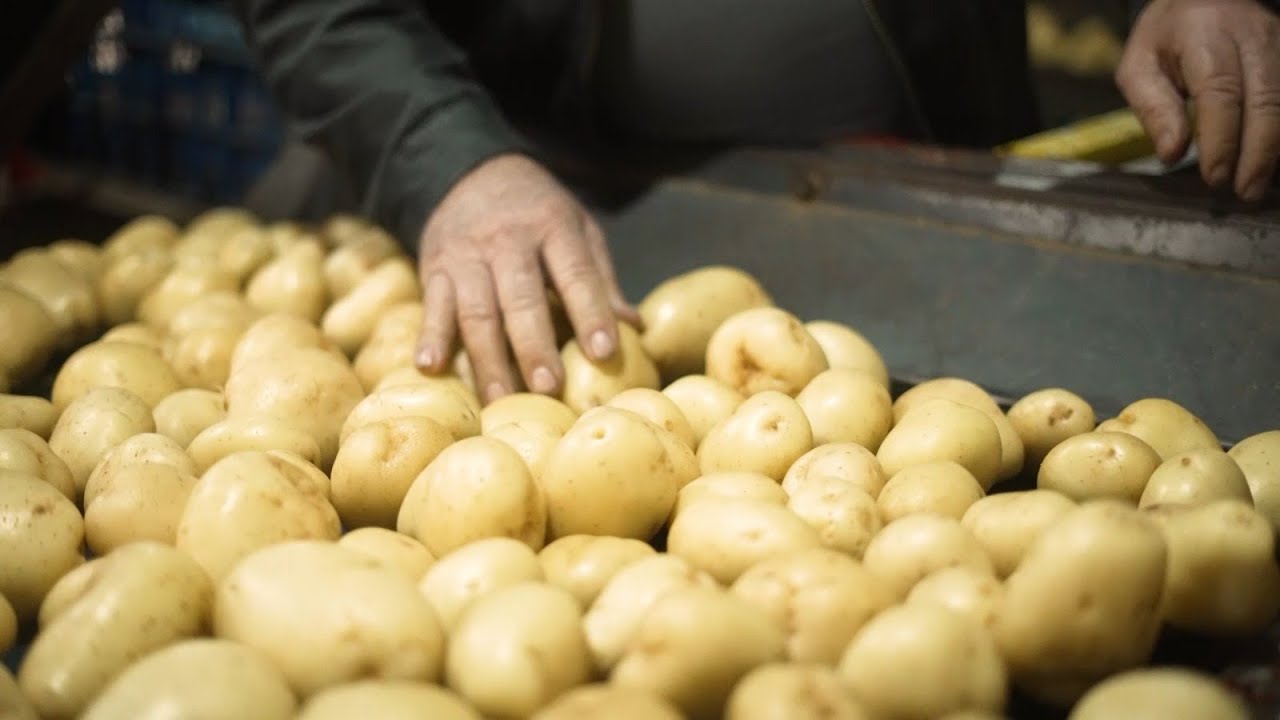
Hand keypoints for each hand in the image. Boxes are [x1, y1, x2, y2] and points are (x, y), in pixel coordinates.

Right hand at [414, 153, 639, 403]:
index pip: (575, 273)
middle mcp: (508, 240)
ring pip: (476, 310)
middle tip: (548, 389)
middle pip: (521, 298)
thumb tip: (636, 327)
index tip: (604, 352)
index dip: (590, 312)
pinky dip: (430, 336)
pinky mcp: (435, 269)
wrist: (472, 173)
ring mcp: (467, 255)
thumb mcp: (577, 229)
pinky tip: (431, 367)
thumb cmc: (539, 215)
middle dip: (534, 345)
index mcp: (554, 227)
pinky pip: (433, 306)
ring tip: (500, 400)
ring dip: (487, 359)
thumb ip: (600, 279)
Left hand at [1116, 0, 1279, 200]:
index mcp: (1204, 34)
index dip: (1222, 139)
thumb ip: (1153, 109)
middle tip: (1243, 192)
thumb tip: (1172, 154)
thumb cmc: (1165, 39)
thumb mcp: (1138, 67)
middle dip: (1257, 152)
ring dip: (1274, 148)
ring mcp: (1278, 42)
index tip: (1215, 176)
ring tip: (1256, 187)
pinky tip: (1271, 161)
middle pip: (1266, 98)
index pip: (1220, 91)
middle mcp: (1251, 34)